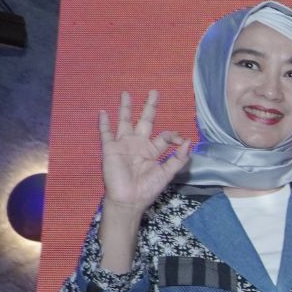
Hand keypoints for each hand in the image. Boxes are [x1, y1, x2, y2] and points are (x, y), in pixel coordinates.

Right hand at [98, 89, 189, 213]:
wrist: (128, 199)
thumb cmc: (147, 189)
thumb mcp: (167, 173)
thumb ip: (178, 158)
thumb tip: (188, 141)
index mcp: (153, 150)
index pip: (165, 136)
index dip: (173, 135)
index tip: (179, 140)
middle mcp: (138, 144)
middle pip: (145, 121)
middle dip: (149, 107)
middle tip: (154, 92)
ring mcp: (124, 145)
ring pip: (125, 121)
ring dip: (126, 108)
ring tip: (126, 93)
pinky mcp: (110, 148)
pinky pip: (105, 133)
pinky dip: (104, 123)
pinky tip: (103, 112)